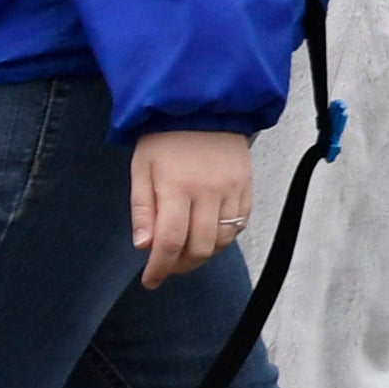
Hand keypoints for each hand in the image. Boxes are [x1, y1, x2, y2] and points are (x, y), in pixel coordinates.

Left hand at [128, 127, 252, 288]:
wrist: (202, 107)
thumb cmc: (165, 139)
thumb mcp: (141, 170)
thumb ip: (142, 210)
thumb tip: (144, 246)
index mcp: (177, 188)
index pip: (170, 242)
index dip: (159, 268)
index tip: (150, 280)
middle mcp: (209, 192)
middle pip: (200, 248)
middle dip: (180, 265)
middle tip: (166, 266)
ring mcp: (232, 190)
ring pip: (222, 240)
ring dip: (203, 253)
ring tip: (186, 250)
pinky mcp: (247, 187)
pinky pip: (240, 224)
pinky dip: (224, 237)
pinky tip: (208, 233)